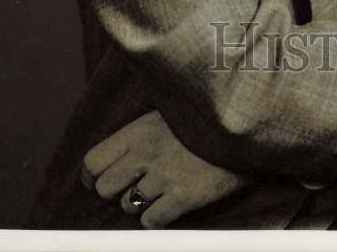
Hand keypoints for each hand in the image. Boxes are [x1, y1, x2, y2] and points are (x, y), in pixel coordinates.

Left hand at [82, 110, 250, 228]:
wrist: (243, 126)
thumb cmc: (203, 120)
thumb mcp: (166, 115)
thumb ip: (139, 136)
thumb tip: (114, 160)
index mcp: (139, 130)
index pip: (93, 161)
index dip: (93, 176)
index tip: (99, 180)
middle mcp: (145, 153)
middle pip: (105, 188)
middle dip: (115, 191)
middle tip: (133, 187)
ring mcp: (164, 176)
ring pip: (127, 206)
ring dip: (139, 204)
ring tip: (158, 191)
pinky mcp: (183, 196)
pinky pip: (151, 221)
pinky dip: (156, 218)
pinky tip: (170, 204)